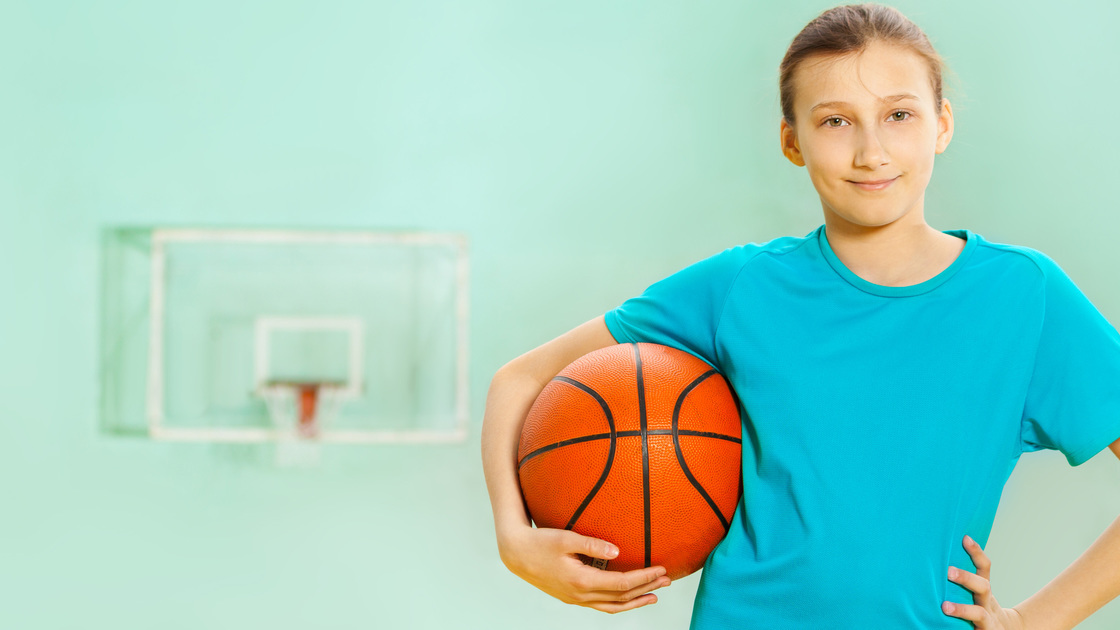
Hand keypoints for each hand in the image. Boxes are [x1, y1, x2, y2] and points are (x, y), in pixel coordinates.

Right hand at [498, 524, 670, 612]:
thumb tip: (617, 551)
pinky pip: (600, 606)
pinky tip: (626, 598)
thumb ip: (592, 544)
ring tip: (653, 596)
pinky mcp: (572, 597)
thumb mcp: (565, 538)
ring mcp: (576, 599)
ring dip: (635, 601)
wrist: (515, 554)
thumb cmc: (539, 542)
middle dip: (646, 588)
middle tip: (667, 580)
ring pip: (612, 606)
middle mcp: (580, 595)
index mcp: (581, 581)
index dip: (644, 578)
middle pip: (621, 597)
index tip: (661, 569)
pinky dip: (617, 604)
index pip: (622, 584)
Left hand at [943, 535, 1024, 628]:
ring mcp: (987, 619)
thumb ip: (961, 577)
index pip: (984, 567)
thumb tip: (933, 555)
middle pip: (983, 587)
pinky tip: (944, 624)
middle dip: (966, 578)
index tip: (965, 538)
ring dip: (962, 610)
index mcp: (983, 588)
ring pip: (978, 614)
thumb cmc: (979, 606)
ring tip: (945, 607)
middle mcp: (987, 602)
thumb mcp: (975, 591)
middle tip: (948, 571)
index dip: (977, 553)